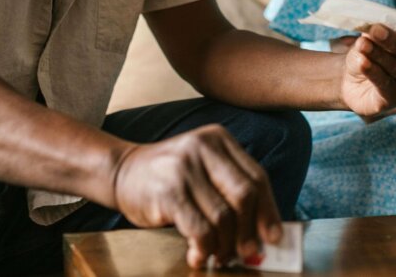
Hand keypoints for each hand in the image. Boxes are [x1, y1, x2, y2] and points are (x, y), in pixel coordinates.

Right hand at [112, 124, 282, 267]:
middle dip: (250, 230)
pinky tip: (199, 255)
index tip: (274, 236)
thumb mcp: (203, 168)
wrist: (121, 171)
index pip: (257, 177)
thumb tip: (263, 231)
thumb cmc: (169, 177)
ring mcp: (184, 167)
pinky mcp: (168, 191)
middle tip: (249, 253)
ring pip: (223, 216)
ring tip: (220, 256)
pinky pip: (199, 228)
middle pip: (245, 194)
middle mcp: (203, 147)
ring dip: (225, 245)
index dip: (269, 210)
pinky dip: (204, 248)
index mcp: (219, 139)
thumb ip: (230, 189)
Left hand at [340, 21, 395, 116]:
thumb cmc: (367, 55)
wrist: (353, 83)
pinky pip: (386, 85)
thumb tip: (369, 31)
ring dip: (379, 55)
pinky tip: (363, 63)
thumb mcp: (368, 40)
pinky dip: (373, 72)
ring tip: (363, 45)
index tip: (391, 21)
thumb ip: (371, 35)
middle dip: (392, 40)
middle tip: (374, 31)